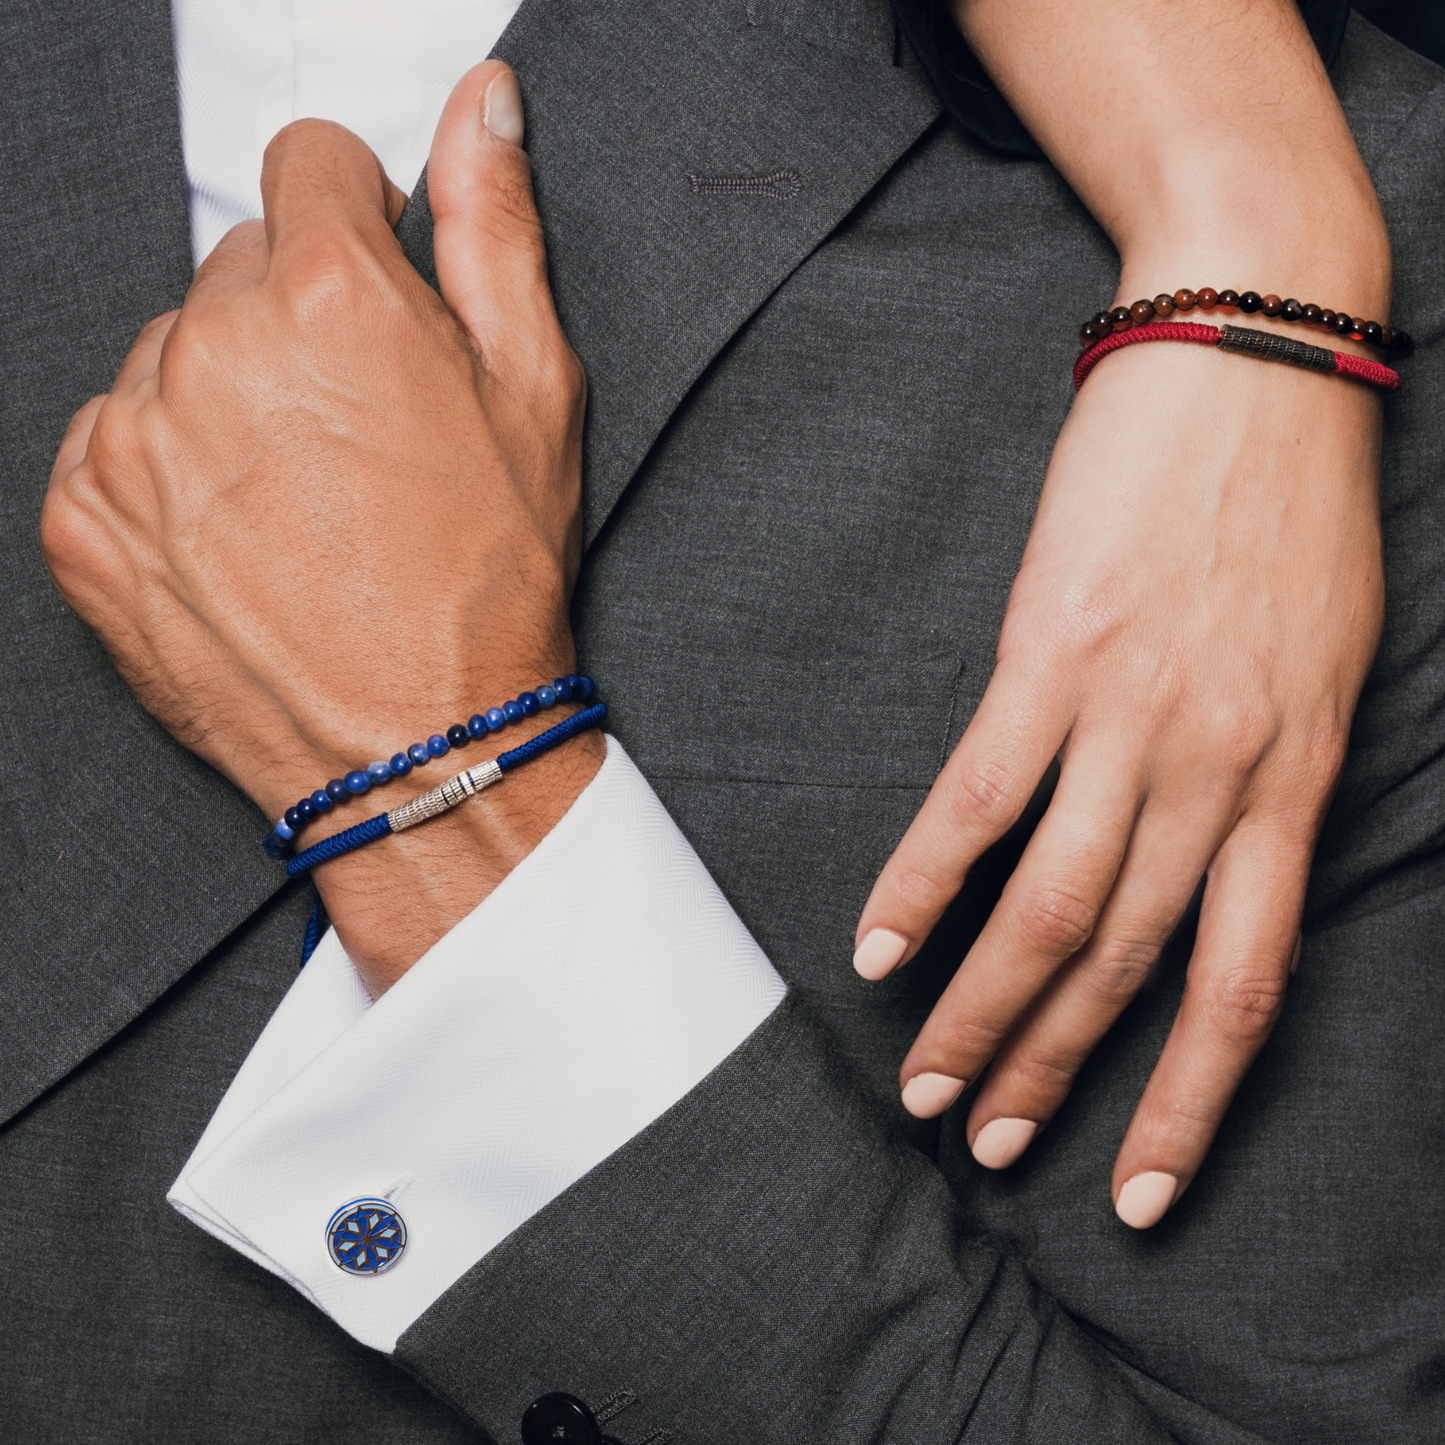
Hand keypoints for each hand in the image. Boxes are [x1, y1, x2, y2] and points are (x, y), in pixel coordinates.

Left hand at [41, 62, 600, 994]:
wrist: (419, 749)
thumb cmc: (490, 582)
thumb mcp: (537, 393)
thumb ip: (496, 226)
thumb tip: (483, 103)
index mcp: (332, 295)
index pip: (313, 165)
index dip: (363, 224)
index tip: (383, 297)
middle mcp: (213, 344)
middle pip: (240, 265)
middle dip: (299, 320)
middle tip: (363, 432)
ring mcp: (134, 433)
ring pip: (175, 354)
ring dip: (230, 397)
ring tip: (305, 499)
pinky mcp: (82, 515)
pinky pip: (117, 438)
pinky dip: (169, 470)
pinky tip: (243, 535)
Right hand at [854, 336, 1382, 1225]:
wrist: (1258, 339)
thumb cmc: (1292, 497)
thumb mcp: (1328, 658)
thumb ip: (1274, 770)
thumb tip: (1204, 854)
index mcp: (1297, 779)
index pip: (1246, 985)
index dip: (1191, 1101)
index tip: (1143, 1188)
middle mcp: (1220, 770)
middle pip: (1127, 966)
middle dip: (1056, 1072)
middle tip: (993, 1143)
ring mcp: (1131, 715)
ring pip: (1049, 907)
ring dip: (979, 1010)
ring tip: (926, 1087)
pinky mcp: (1051, 654)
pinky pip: (978, 800)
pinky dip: (921, 884)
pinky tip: (876, 946)